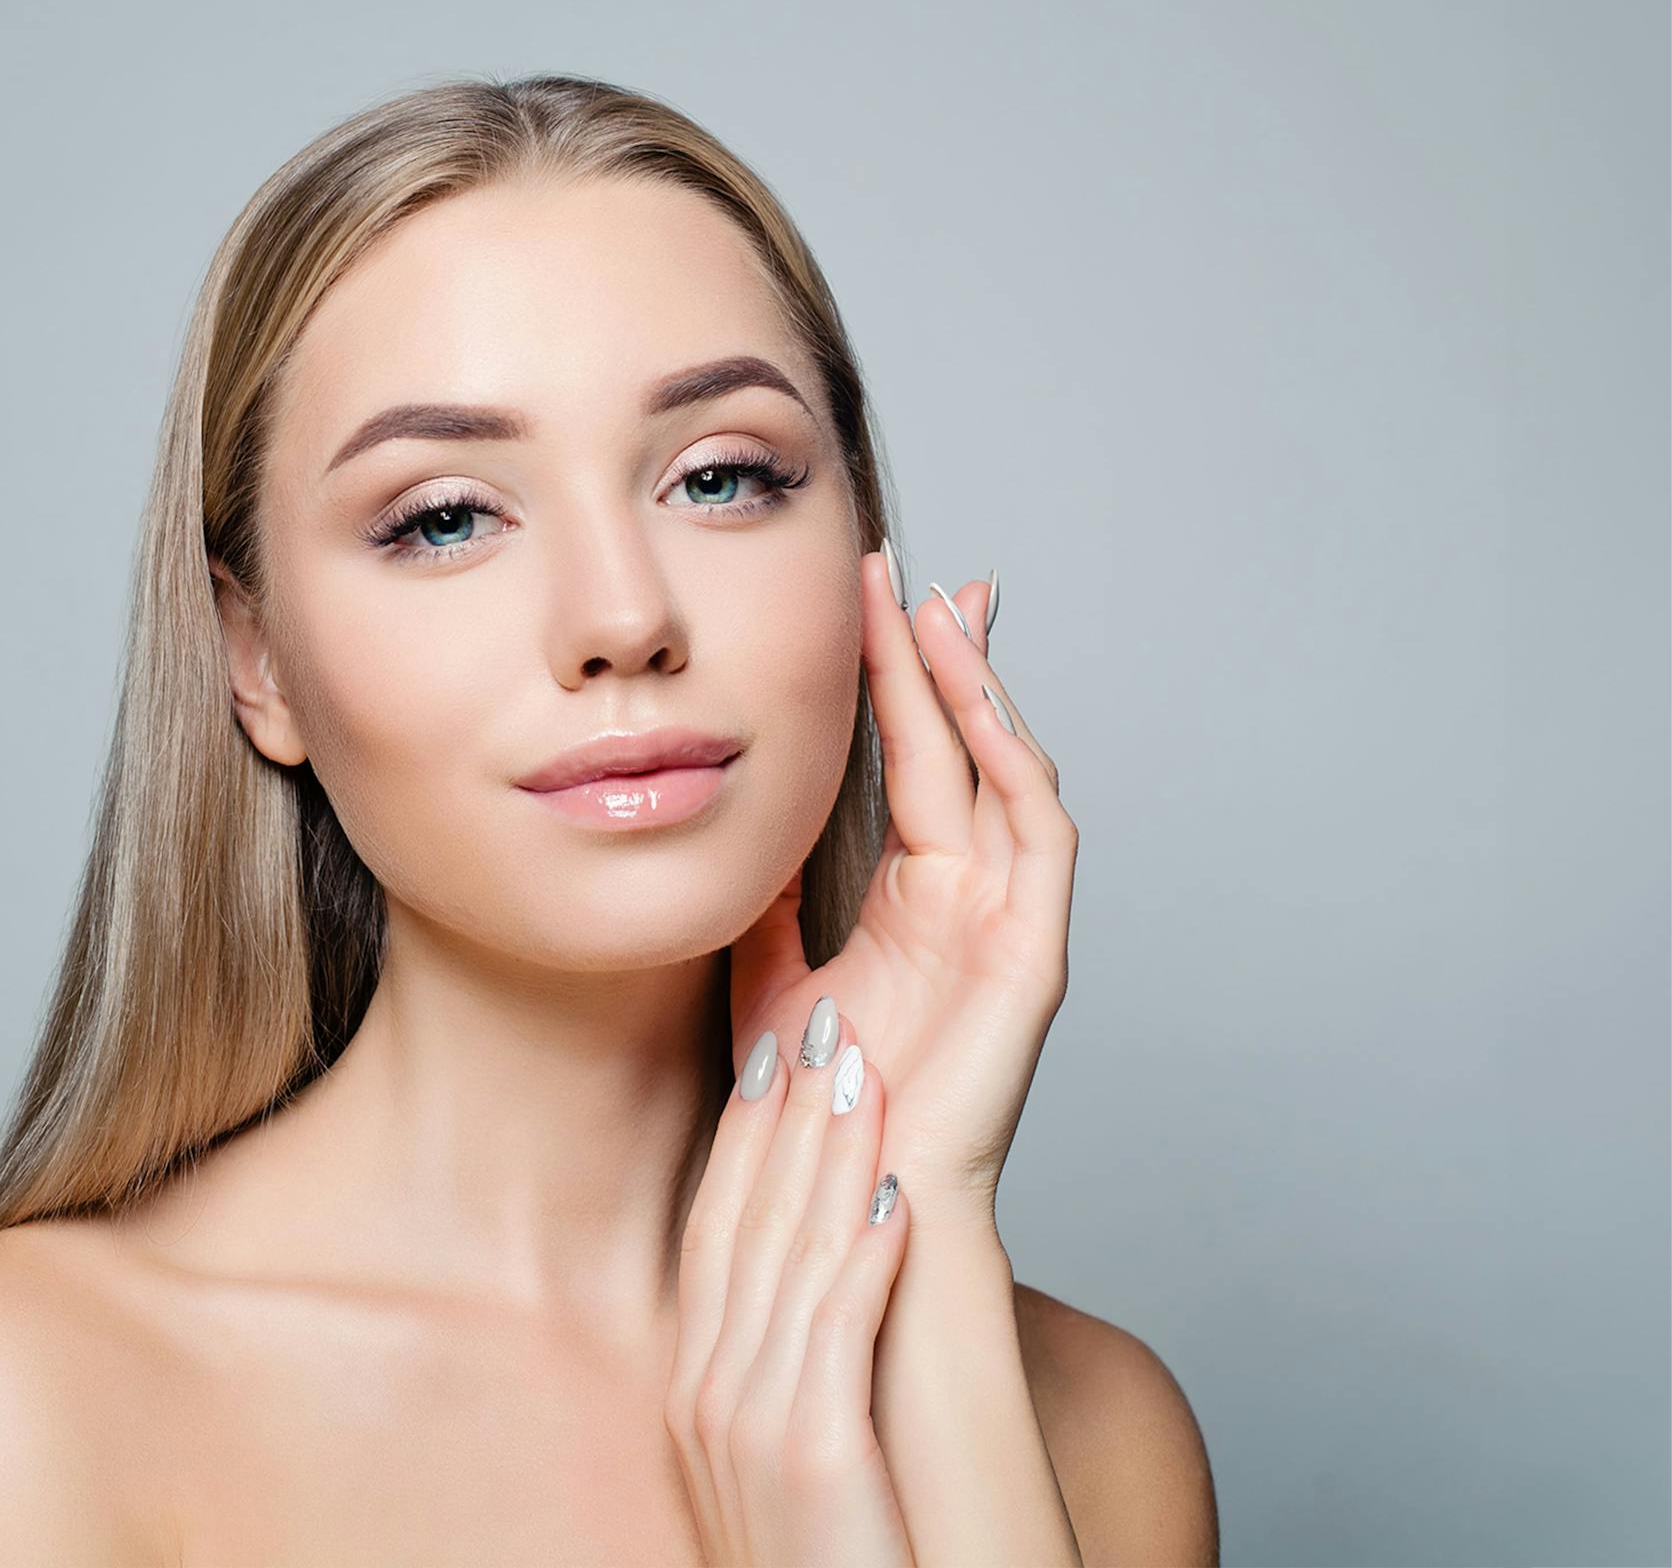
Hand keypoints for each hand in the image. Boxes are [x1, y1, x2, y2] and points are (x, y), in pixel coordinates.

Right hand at [667, 999, 915, 1566]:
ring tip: (863, 1072)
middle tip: (819, 1019)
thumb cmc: (836, 1554)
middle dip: (780, 1114)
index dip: (746, 1134)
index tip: (775, 1049)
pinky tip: (899, 1198)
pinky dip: (864, 1256)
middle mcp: (707, 1395)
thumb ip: (789, 1355)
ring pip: (786, 1260)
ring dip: (826, 1156)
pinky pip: (835, 1335)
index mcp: (698, 1385)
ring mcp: (749, 1429)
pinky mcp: (810, 1460)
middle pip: (742, 1222)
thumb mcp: (791, 1442)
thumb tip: (820, 1269)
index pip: (716, 1229)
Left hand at [729, 552, 1077, 1229]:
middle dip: (938, 659)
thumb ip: (764, 901)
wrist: (837, 1200)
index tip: (867, 601)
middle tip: (910, 576)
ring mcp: (1006, 923)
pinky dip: (1014, 764)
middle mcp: (968, 898)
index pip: (909, 761)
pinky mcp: (1033, 957)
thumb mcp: (764, 976)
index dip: (893, 681)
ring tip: (940, 613)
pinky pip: (1039, 838)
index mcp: (914, 899)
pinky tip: (978, 704)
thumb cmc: (808, 1107)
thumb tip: (738, 822)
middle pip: (961, 750)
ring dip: (978, 692)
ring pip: (1006, 776)